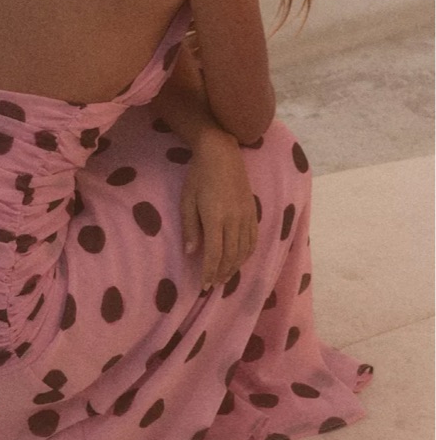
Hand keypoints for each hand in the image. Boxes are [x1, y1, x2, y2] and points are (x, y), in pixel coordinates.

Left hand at [180, 130, 257, 286]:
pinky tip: (239, 260)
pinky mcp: (253, 212)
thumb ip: (190, 228)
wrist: (222, 154)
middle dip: (222, 273)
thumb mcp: (187, 201)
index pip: (215, 254)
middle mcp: (234, 220)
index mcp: (216, 218)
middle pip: (231, 256)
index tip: (204, 285)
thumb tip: (191, 253)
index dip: (209, 272)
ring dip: (234, 267)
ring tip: (224, 277)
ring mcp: (246, 216)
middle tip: (213, 284)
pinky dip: (247, 254)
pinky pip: (253, 239)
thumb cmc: (198, 176)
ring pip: (244, 250)